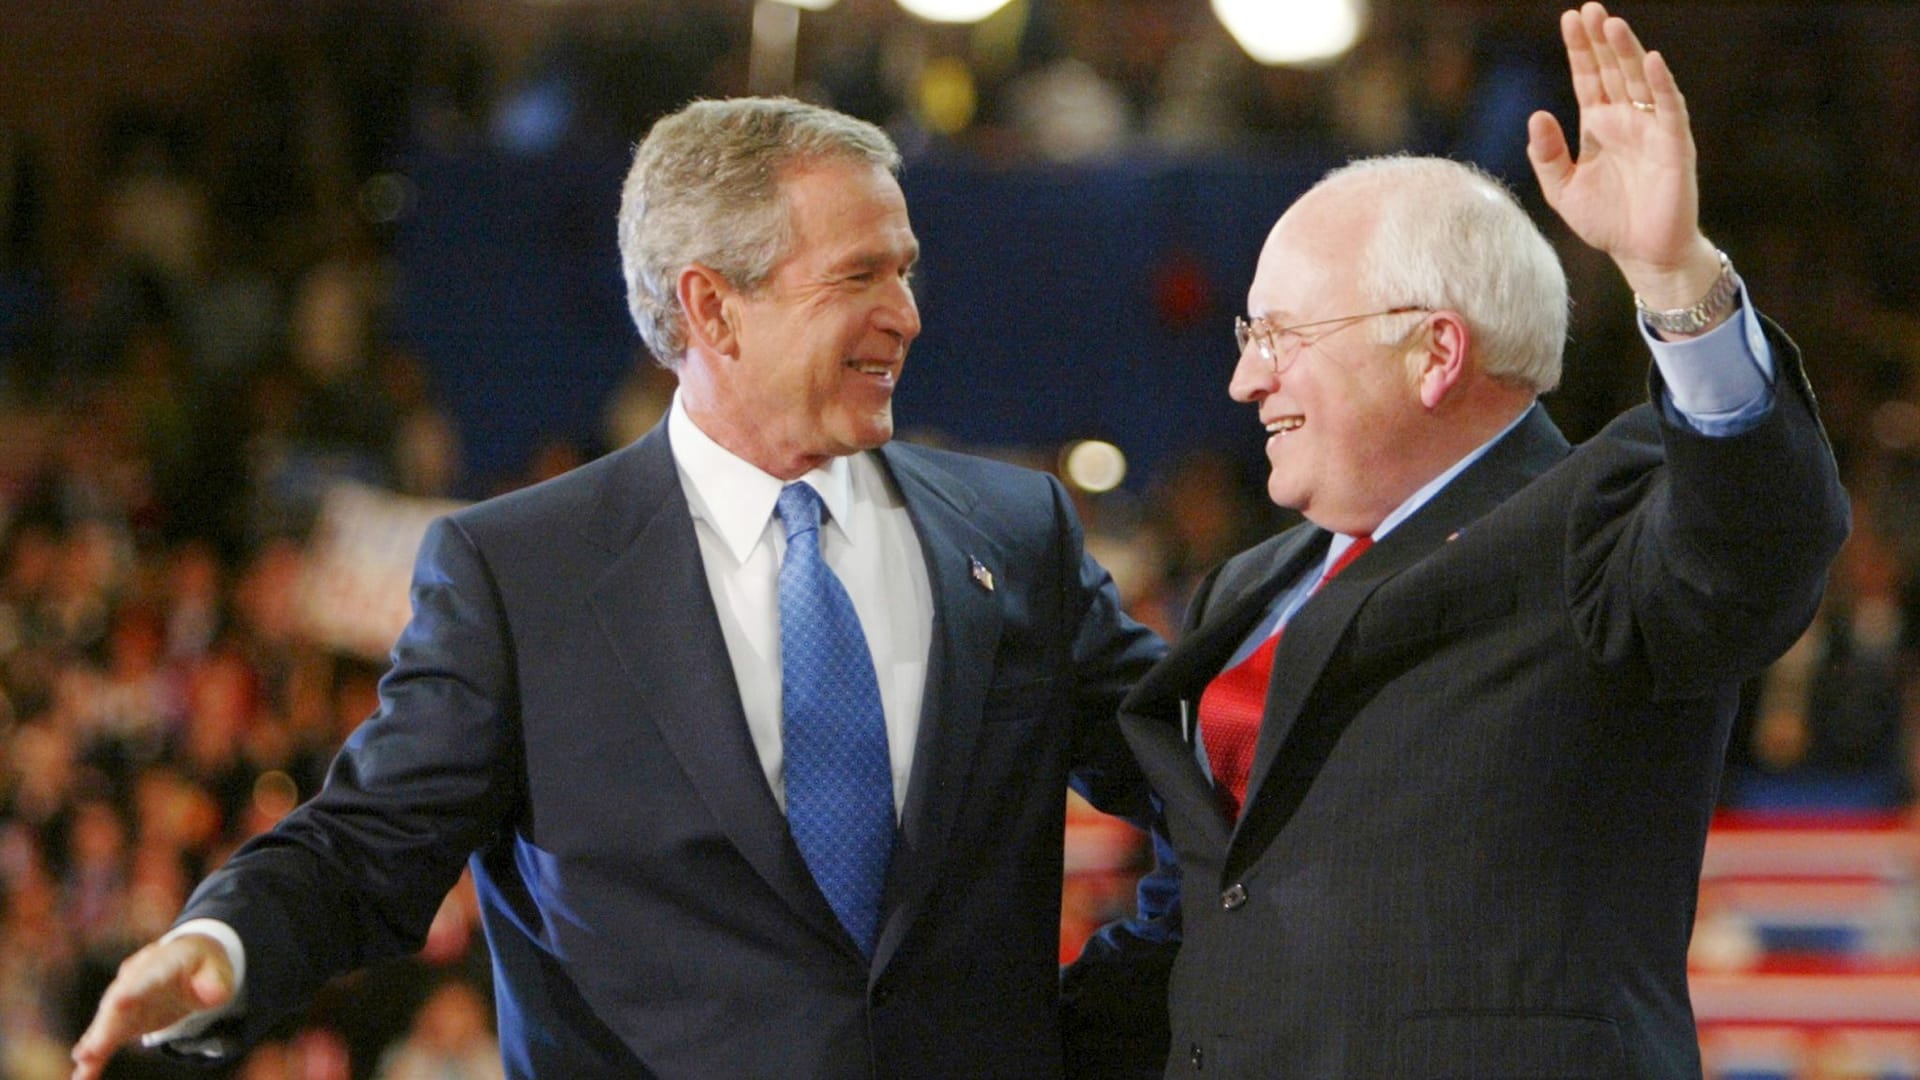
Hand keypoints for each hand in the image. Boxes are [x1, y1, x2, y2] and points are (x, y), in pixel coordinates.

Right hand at [70, 933, 234, 1079]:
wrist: (184, 960)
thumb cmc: (201, 964)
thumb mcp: (216, 966)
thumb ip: (215, 980)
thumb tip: (214, 996)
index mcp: (158, 963)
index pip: (145, 976)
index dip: (134, 988)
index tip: (121, 1001)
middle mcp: (133, 981)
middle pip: (116, 1003)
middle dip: (105, 1025)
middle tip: (92, 1048)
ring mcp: (124, 1001)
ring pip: (105, 1024)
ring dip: (93, 1045)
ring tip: (83, 1065)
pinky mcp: (122, 1021)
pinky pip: (105, 1040)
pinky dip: (94, 1057)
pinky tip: (84, 1076)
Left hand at [1527, 2, 1720, 307]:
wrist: (1642, 255)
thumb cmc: (1606, 221)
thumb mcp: (1563, 190)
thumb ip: (1547, 155)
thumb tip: (1537, 114)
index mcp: (1599, 125)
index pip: (1587, 78)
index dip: (1579, 50)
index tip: (1569, 19)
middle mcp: (1626, 119)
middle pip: (1612, 70)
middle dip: (1600, 40)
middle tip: (1589, 8)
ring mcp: (1651, 128)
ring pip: (1639, 81)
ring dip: (1627, 52)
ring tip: (1611, 24)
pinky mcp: (1674, 144)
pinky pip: (1669, 108)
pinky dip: (1661, 84)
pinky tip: (1650, 60)